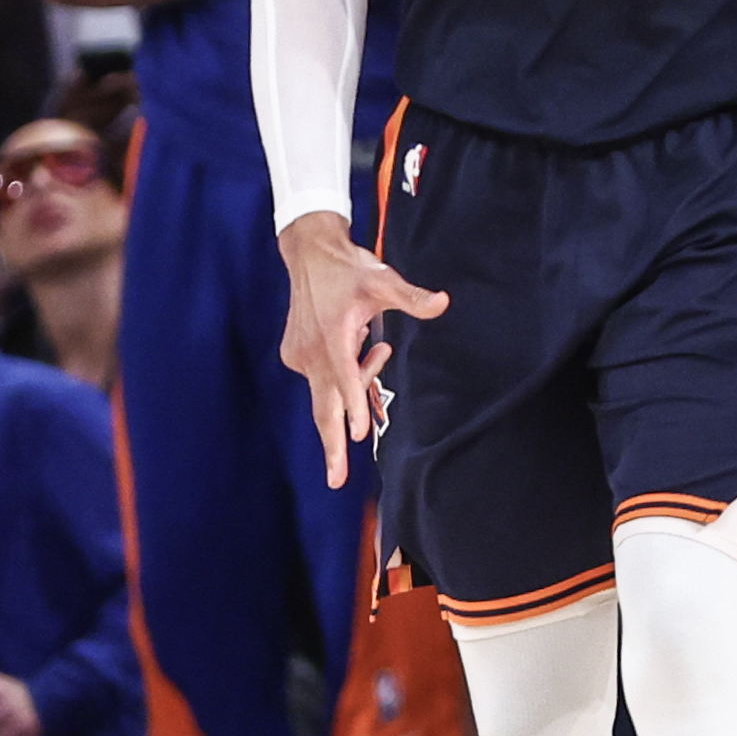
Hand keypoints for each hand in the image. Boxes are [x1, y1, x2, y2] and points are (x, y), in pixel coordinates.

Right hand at [278, 212, 448, 487]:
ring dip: (352, 395)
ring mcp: (299, 356)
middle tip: (336, 481)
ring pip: (328, 392)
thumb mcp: (383, 281)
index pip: (345, 381)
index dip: (354, 408)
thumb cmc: (348, 269)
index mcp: (333, 337)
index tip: (360, 436)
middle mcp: (312, 352)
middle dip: (331, 446)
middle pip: (324, 408)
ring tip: (373, 362)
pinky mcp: (293, 355)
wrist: (309, 254)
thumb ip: (412, 298)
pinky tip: (360, 345)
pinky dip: (341, 377)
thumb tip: (443, 302)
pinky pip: (320, 379)